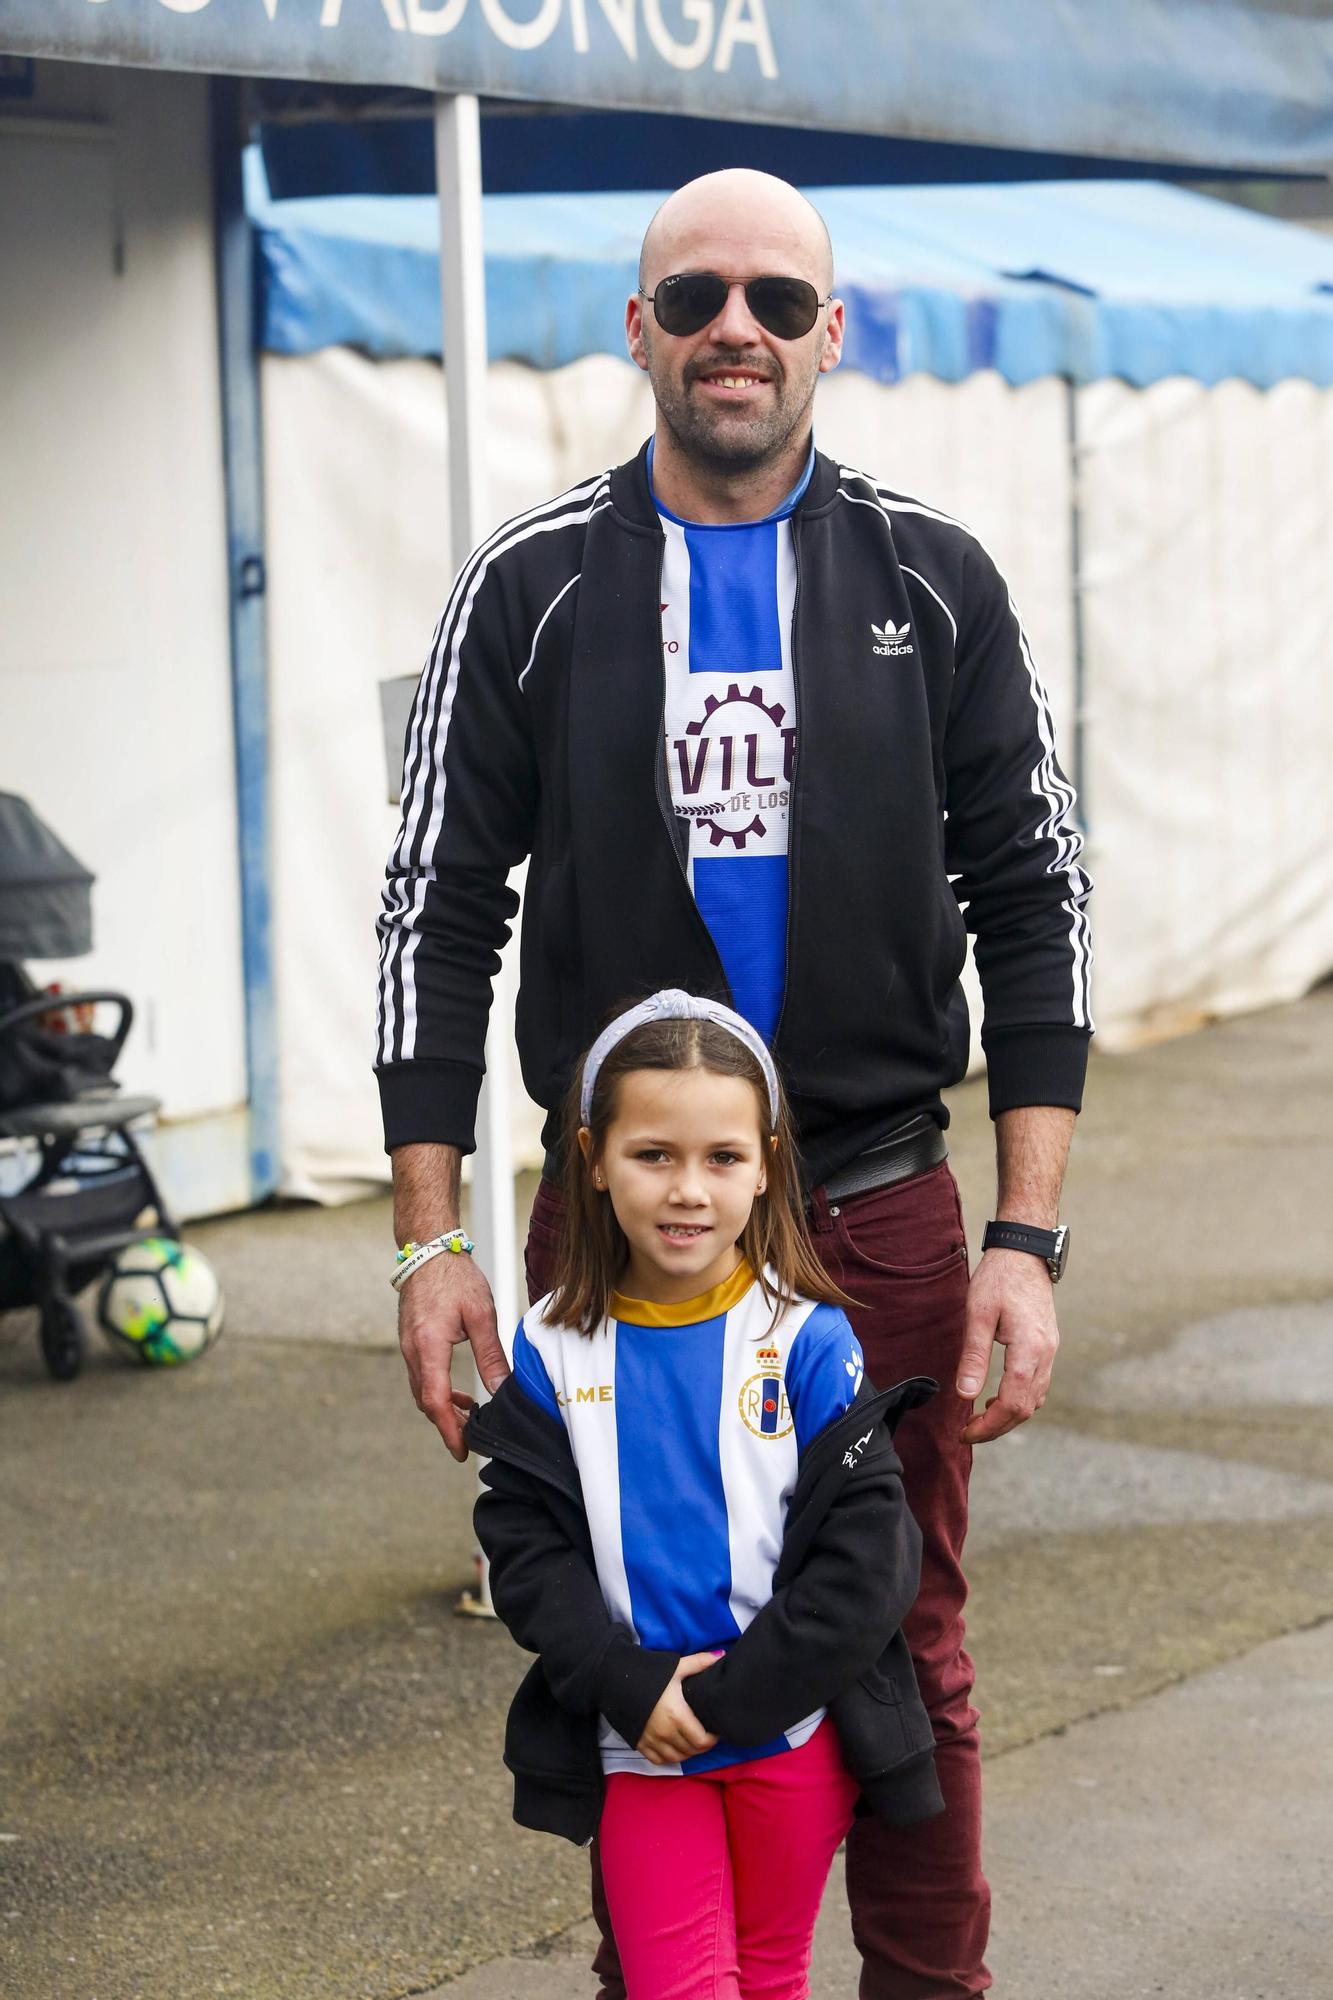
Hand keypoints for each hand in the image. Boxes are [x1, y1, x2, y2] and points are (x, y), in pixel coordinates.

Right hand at [398, 1250, 508, 1460]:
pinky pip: (422, 1377)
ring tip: (473, 1417)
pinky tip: (461, 1394)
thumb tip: (503, 1390)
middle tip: (476, 1439)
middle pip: (426, 1402)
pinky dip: (439, 1392)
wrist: (428, 1250)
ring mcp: (408, 1347)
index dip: (449, 1429)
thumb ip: (491, 1355)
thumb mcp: (482, 1315)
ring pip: (423, 1391)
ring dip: (445, 1409)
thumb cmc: (456, 1277)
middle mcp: (412, 1350)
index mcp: (428, 1345)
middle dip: (449, 1425)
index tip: (463, 1450)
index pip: (435, 1400)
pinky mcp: (411, 1342)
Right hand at [636, 1653, 719, 1765]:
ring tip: (691, 1741)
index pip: (702, 1741)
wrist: (616, 1678)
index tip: (715, 1731)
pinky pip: (658, 1760)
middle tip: (705, 1734)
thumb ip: (700, 1663)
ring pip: (676, 1758)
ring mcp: (651, 1740)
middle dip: (701, 1745)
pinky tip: (673, 1748)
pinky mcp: (639, 1743)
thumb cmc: (650, 1673)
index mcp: (677, 1716)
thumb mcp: (676, 1667)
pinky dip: (668, 1758)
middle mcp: (665, 1732)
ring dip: (686, 1753)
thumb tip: (721, 1655)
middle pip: (691, 1751)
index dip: (712, 1739)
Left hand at [955, 1249, 1059, 1445]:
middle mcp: (1045, 1355)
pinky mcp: (1048, 1346)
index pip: (1013, 1404)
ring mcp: (1050, 1351)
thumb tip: (964, 1395)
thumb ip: (973, 1356)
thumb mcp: (977, 1314)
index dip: (989, 1426)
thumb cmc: (999, 1278)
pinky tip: (998, 1396)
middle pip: (1026, 1408)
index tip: (966, 1432)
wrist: (1025, 1252)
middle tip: (968, 1431)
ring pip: (1035, 1399)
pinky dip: (1019, 1399)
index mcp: (1029, 1350)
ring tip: (980, 1417)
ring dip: (1009, 1415)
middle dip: (997, 1427)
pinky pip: (1038, 1385)